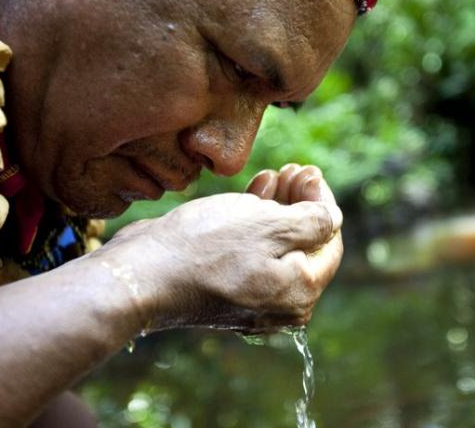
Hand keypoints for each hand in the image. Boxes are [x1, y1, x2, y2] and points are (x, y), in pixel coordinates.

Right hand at [91, 178, 341, 331]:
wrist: (142, 274)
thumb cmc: (207, 248)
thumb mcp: (271, 225)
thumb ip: (313, 222)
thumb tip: (332, 218)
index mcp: (299, 293)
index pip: (329, 243)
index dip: (324, 204)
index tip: (311, 173)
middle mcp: (279, 304)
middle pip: (303, 246)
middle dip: (301, 203)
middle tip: (295, 170)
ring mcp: (250, 299)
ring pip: (275, 246)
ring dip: (278, 208)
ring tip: (274, 175)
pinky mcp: (223, 288)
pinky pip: (250, 253)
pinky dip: (254, 224)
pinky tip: (254, 193)